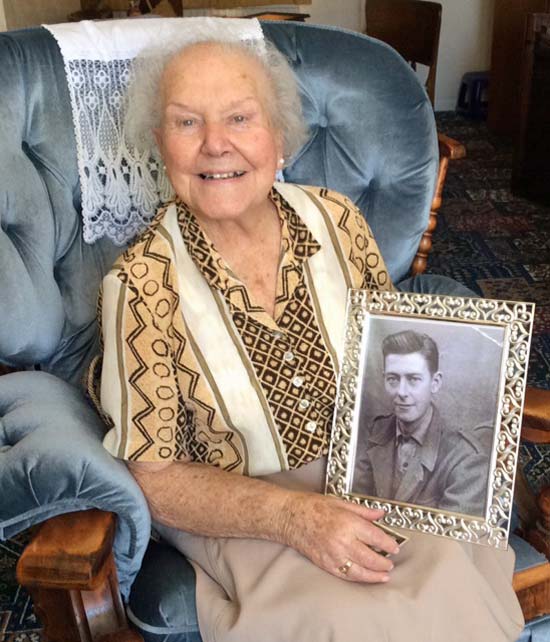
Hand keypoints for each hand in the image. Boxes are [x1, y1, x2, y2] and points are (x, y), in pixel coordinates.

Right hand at [279, 492, 398, 582]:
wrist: (290, 516)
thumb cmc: (312, 506)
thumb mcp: (340, 502)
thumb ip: (363, 511)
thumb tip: (380, 514)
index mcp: (349, 523)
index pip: (376, 538)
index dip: (389, 544)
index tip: (394, 547)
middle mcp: (343, 541)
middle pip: (371, 558)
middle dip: (384, 563)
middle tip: (390, 562)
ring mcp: (334, 555)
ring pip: (360, 571)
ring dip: (375, 575)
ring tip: (384, 574)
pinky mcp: (326, 563)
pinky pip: (346, 575)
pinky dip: (358, 578)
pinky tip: (365, 577)